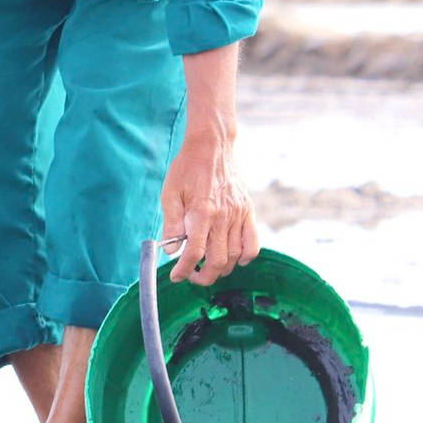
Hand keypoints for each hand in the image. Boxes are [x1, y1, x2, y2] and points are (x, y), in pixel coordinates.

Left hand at [160, 129, 257, 286]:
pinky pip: (253, 243)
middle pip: (217, 261)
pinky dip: (245, 257)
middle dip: (203, 276)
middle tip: (192, 275)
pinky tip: (234, 260)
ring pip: (234, 256)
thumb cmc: (187, 169)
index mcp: (201, 212)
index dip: (184, 270)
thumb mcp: (170, 193)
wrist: (212, 146)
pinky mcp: (248, 211)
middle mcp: (222, 216)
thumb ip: (171, 224)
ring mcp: (238, 214)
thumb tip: (172, 250)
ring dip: (221, 269)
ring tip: (207, 267)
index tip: (176, 276)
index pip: (194, 252)